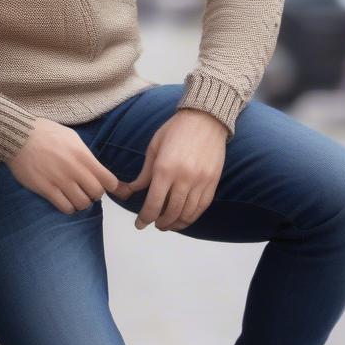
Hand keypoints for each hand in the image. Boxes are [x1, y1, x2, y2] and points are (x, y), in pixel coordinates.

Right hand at [8, 118, 120, 213]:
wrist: (18, 135)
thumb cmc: (45, 133)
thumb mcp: (71, 137)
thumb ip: (85, 154)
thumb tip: (96, 169)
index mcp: (83, 155)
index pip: (109, 180)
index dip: (110, 186)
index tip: (104, 185)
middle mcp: (74, 169)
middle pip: (96, 194)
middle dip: (94, 194)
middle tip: (86, 190)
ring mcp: (60, 180)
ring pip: (81, 204)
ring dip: (80, 202)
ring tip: (74, 196)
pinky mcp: (45, 188)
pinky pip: (64, 207)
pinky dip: (67, 207)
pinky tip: (63, 200)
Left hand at [108, 109, 226, 230]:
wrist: (205, 119)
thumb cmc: (175, 130)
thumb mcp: (154, 148)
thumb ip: (145, 173)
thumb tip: (131, 191)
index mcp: (164, 169)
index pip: (153, 203)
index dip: (145, 218)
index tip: (139, 224)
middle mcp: (183, 178)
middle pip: (170, 212)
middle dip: (159, 223)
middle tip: (153, 225)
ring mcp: (200, 182)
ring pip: (187, 213)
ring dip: (175, 223)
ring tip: (167, 225)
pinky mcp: (213, 182)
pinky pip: (201, 207)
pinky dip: (191, 217)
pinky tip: (183, 219)